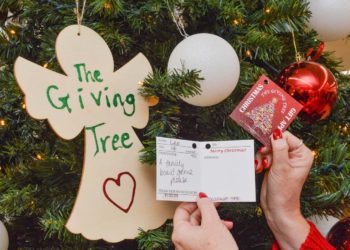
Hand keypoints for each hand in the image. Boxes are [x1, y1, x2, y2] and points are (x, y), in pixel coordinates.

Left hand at [172, 193, 237, 249]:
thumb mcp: (213, 222)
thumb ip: (207, 206)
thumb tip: (202, 197)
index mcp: (180, 233)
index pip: (181, 210)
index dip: (192, 202)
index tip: (202, 197)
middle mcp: (182, 241)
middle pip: (191, 219)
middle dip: (206, 211)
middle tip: (215, 204)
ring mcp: (190, 248)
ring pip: (200, 227)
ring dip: (212, 220)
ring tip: (224, 220)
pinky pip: (203, 236)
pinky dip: (213, 230)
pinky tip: (225, 229)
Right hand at [255, 129, 313, 248]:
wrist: (277, 208)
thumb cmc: (284, 191)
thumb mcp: (281, 168)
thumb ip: (279, 148)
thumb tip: (276, 132)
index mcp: (302, 154)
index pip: (287, 136)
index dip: (275, 139)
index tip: (266, 146)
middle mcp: (294, 155)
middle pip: (276, 141)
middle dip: (267, 150)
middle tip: (265, 160)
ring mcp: (283, 159)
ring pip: (268, 147)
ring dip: (262, 156)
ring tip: (262, 167)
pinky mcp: (274, 164)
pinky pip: (264, 155)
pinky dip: (259, 160)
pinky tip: (259, 168)